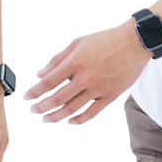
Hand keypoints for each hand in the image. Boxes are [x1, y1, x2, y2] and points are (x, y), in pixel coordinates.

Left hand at [25, 19, 151, 124]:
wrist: (134, 43)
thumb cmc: (105, 40)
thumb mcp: (78, 43)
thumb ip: (58, 59)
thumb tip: (40, 74)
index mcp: (75, 63)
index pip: (48, 82)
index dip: (35, 92)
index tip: (27, 97)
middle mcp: (85, 78)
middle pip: (57, 99)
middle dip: (42, 107)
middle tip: (33, 110)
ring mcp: (98, 89)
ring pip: (72, 109)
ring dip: (56, 116)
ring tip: (46, 119)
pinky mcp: (109, 96)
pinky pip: (91, 113)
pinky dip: (79, 120)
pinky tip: (70, 121)